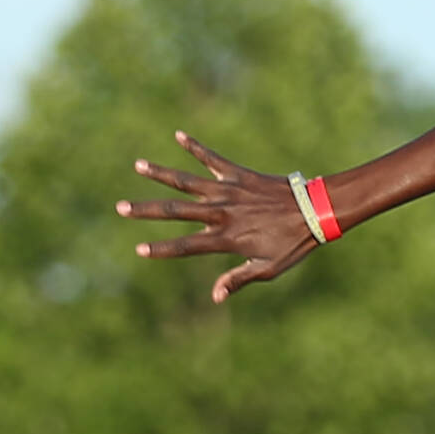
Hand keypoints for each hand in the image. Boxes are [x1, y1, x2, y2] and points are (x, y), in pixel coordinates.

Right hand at [116, 132, 318, 302]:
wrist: (315, 211)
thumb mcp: (267, 269)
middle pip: (176, 212)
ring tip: (138, 165)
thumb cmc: (293, 244)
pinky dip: (195, 146)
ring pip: (187, 181)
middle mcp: (221, 213)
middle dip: (146, 210)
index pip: (185, 246)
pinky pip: (213, 158)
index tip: (139, 249)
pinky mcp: (238, 174)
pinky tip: (178, 135)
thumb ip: (238, 280)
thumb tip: (215, 298)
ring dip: (161, 173)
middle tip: (120, 207)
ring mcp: (228, 191)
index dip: (162, 249)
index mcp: (226, 239)